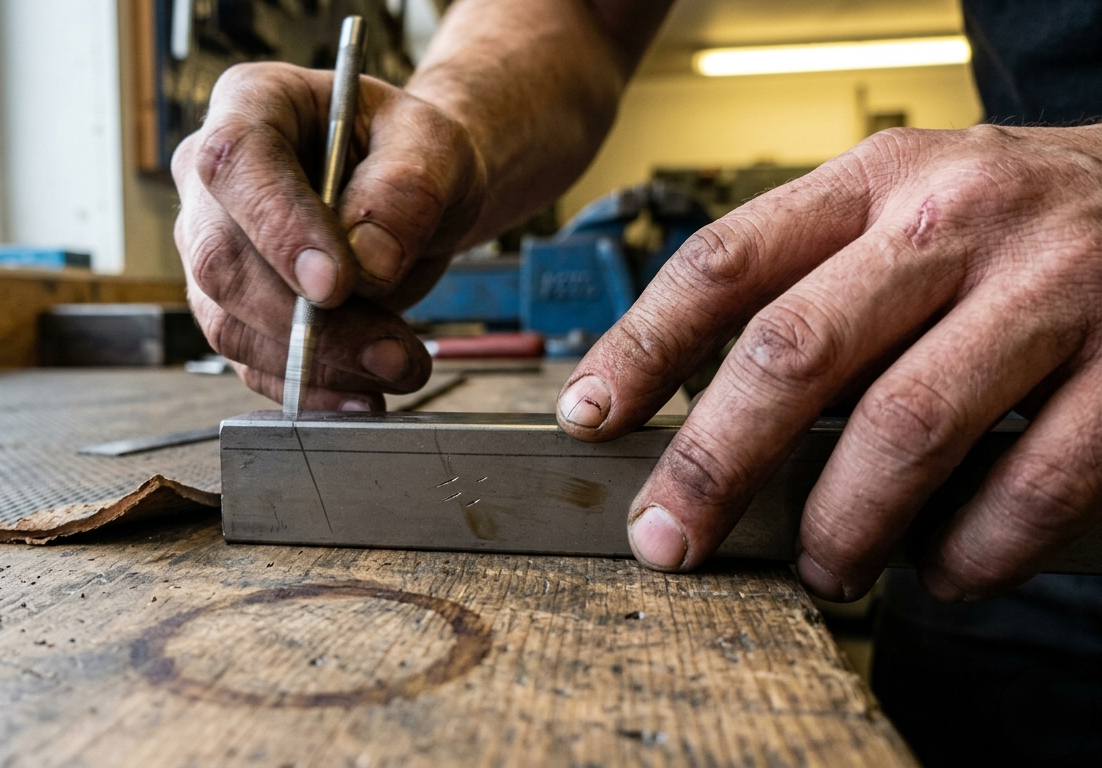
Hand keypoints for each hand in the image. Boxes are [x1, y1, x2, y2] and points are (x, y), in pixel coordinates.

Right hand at [173, 62, 484, 408]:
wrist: (412, 195)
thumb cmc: (413, 154)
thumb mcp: (435, 147)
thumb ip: (407, 189)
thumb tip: (370, 260)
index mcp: (251, 106)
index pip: (236, 165)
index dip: (278, 228)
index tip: (336, 285)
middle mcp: (213, 182)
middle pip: (221, 259)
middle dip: (306, 320)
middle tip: (391, 350)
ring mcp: (213, 249)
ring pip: (231, 323)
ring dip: (316, 363)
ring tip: (399, 368)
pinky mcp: (233, 310)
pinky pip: (252, 362)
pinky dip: (309, 390)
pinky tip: (364, 396)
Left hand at [558, 123, 1101, 601]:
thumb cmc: (1008, 226)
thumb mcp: (901, 213)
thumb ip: (813, 290)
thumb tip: (694, 413)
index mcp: (874, 182)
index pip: (726, 261)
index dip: (642, 347)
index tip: (589, 418)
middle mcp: (952, 219)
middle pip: (794, 349)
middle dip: (714, 463)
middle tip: (671, 540)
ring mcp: (1050, 285)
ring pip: (905, 424)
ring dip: (845, 522)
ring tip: (825, 569)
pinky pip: (1033, 479)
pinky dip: (975, 546)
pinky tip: (944, 569)